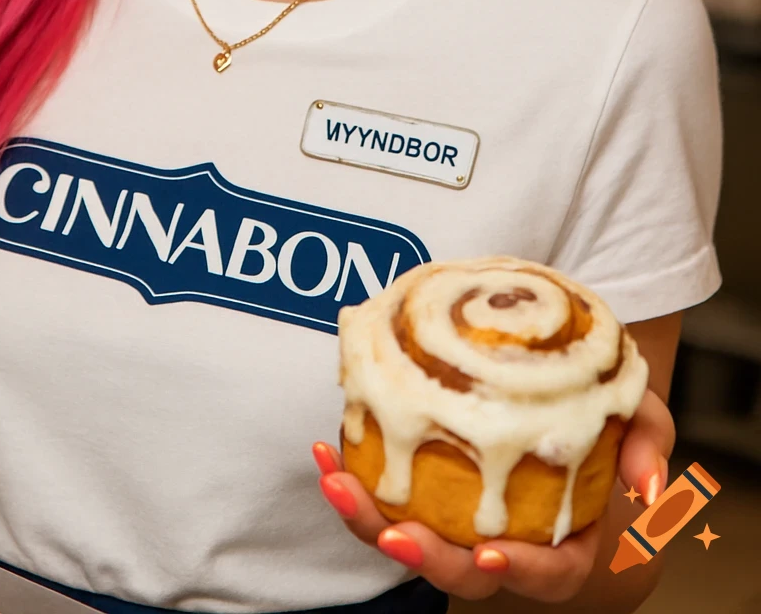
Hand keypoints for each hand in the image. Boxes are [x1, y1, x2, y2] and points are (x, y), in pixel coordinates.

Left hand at [312, 389, 674, 603]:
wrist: (564, 402)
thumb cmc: (607, 424)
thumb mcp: (643, 421)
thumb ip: (649, 442)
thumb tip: (647, 481)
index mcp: (562, 543)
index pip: (545, 573)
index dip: (519, 571)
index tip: (491, 554)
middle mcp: (503, 544)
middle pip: (461, 570)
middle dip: (423, 557)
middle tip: (392, 532)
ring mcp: (457, 522)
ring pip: (409, 537)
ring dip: (366, 518)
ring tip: (333, 479)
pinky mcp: (423, 490)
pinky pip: (385, 495)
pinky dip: (354, 476)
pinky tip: (326, 447)